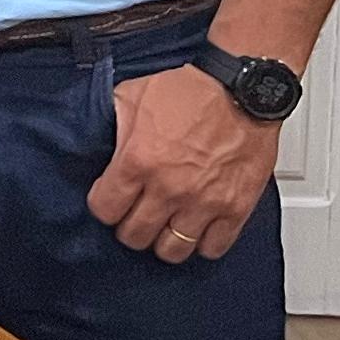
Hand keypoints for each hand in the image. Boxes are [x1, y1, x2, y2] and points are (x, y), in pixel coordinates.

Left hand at [90, 66, 279, 262]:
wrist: (241, 90)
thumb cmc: (189, 90)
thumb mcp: (131, 98)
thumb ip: (112, 128)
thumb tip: (98, 142)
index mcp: (137, 161)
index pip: (104, 209)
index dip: (103, 207)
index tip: (109, 200)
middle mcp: (168, 188)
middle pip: (135, 236)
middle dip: (129, 227)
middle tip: (135, 216)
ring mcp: (203, 203)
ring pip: (172, 249)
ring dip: (164, 241)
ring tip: (164, 226)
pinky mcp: (235, 209)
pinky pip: (213, 248)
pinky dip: (202, 244)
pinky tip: (197, 229)